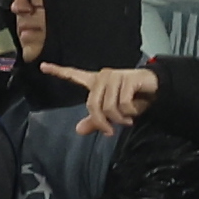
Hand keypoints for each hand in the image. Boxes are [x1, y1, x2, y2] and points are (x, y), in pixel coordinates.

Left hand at [45, 61, 159, 132]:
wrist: (156, 90)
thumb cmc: (134, 100)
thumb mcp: (114, 114)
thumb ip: (97, 121)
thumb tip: (78, 130)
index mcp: (96, 82)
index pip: (74, 75)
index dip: (58, 71)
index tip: (42, 66)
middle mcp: (102, 77)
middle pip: (92, 105)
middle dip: (103, 122)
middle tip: (111, 131)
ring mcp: (114, 77)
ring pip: (108, 107)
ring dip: (120, 119)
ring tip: (128, 118)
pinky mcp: (127, 79)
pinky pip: (122, 105)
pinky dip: (129, 113)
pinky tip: (135, 111)